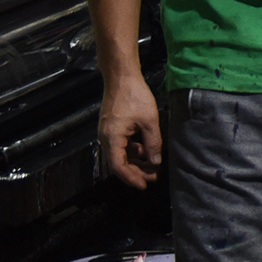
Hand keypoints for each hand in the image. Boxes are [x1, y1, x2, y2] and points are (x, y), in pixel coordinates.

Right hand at [99, 73, 162, 188]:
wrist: (121, 77)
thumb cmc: (133, 95)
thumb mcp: (149, 121)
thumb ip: (153, 143)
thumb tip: (155, 161)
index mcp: (112, 138)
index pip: (118, 166)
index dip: (131, 178)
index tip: (144, 185)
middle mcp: (106, 138)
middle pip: (119, 163)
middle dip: (136, 172)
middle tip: (153, 177)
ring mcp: (108, 132)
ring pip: (121, 154)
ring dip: (135, 162)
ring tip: (152, 166)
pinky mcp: (112, 127)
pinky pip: (121, 145)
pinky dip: (133, 151)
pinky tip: (145, 151)